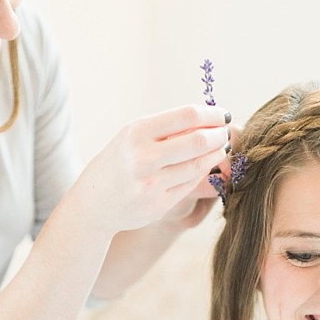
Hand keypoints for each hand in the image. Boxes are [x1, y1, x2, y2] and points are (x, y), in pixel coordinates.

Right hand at [76, 104, 229, 234]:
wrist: (94, 203)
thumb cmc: (120, 162)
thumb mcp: (133, 137)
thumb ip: (167, 129)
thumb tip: (211, 121)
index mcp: (136, 133)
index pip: (187, 116)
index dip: (212, 114)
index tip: (222, 115)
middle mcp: (143, 158)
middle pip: (199, 141)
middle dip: (219, 136)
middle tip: (224, 134)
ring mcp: (151, 185)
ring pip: (199, 166)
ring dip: (215, 155)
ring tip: (218, 148)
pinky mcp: (159, 205)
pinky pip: (191, 185)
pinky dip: (201, 173)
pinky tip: (203, 166)